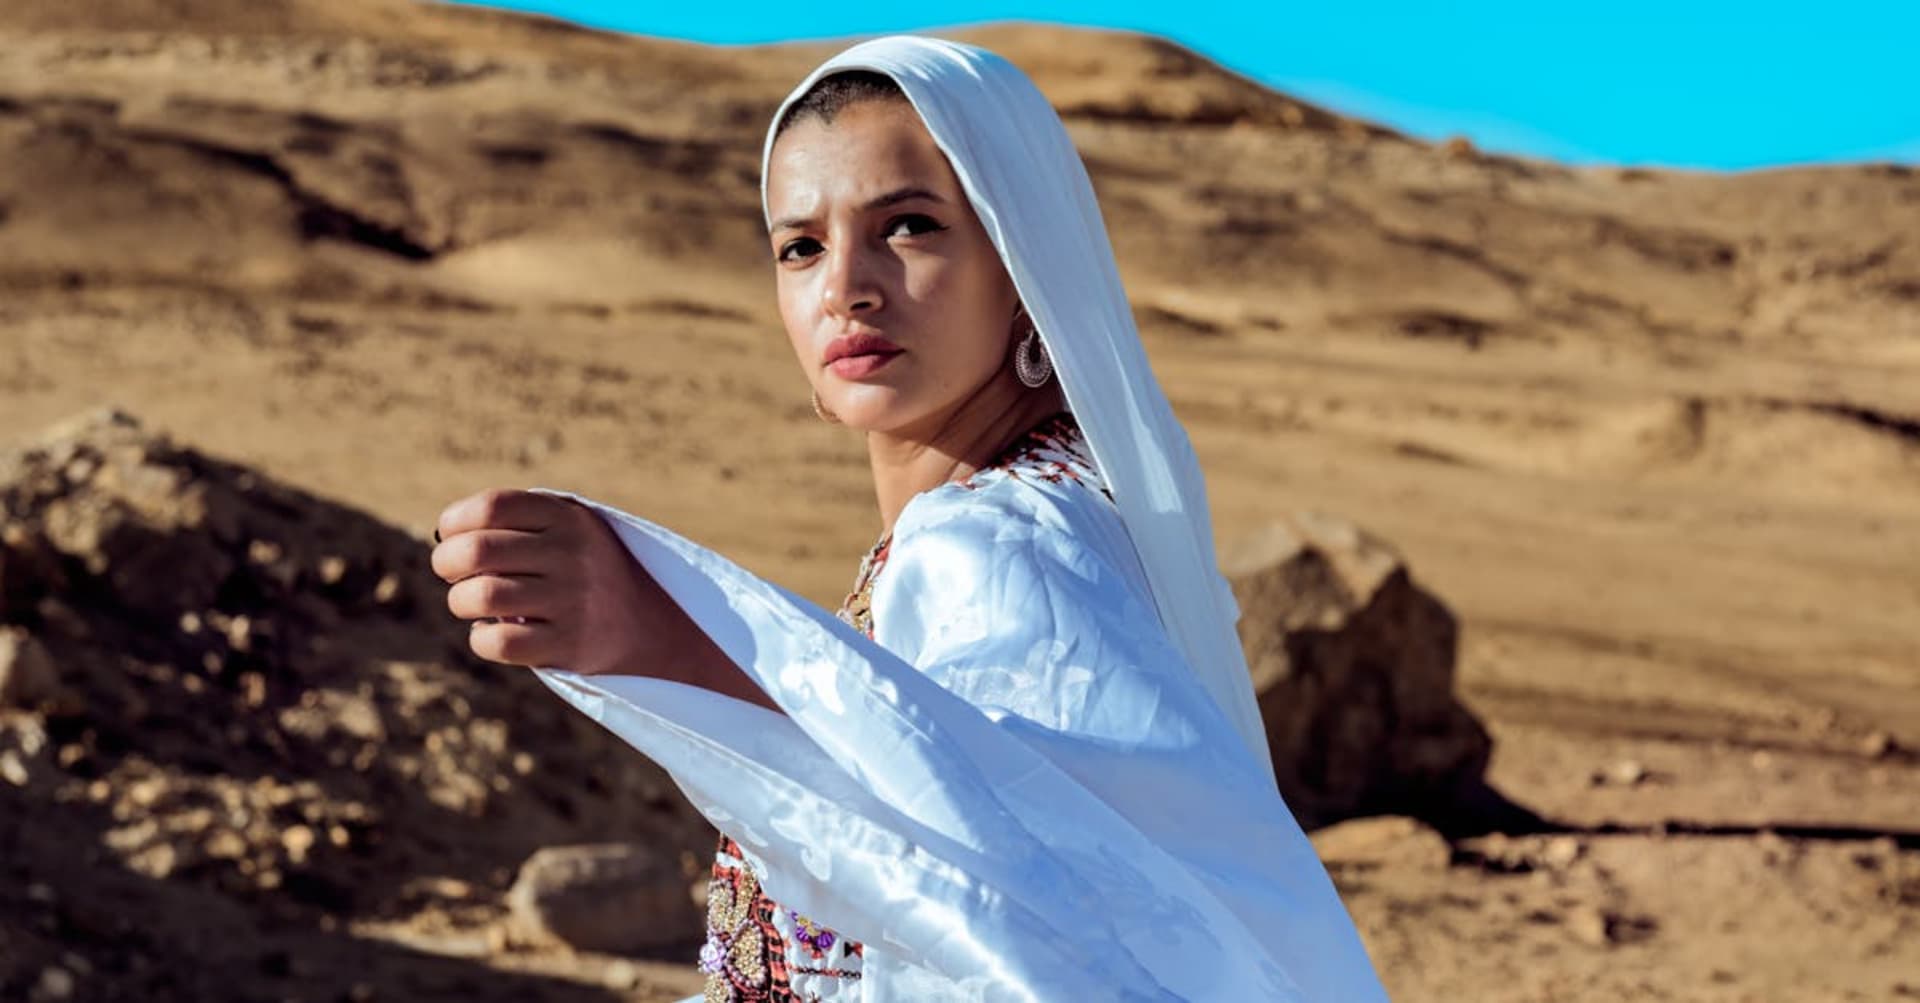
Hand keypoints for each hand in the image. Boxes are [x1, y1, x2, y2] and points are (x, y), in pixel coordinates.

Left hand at [429, 489, 776, 709]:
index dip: (455, 521)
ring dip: (460, 601)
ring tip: (469, 602)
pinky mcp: (570, 646)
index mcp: (570, 518)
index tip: (451, 535)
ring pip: (480, 596)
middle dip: (447, 562)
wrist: (655, 625)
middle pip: (476, 551)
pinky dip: (480, 637)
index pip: (491, 507)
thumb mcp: (571, 528)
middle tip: (450, 572)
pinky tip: (489, 631)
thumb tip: (446, 534)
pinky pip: (498, 642)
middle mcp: (573, 555)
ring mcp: (573, 601)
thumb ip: (518, 520)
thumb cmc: (591, 570)